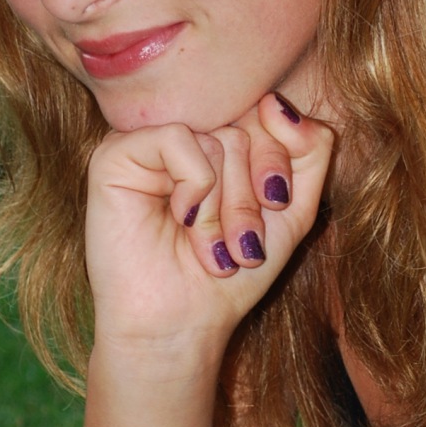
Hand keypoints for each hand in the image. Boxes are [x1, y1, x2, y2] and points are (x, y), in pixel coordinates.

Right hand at [85, 91, 333, 357]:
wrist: (181, 326)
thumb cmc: (231, 273)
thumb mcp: (294, 211)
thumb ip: (309, 150)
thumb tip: (277, 101)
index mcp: (219, 142)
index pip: (270, 116)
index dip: (280, 165)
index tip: (274, 208)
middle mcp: (184, 136)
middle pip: (247, 129)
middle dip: (252, 197)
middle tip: (241, 246)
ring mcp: (148, 143)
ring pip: (218, 140)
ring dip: (225, 207)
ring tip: (211, 248)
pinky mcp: (116, 155)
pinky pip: (180, 139)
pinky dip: (196, 188)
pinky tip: (181, 220)